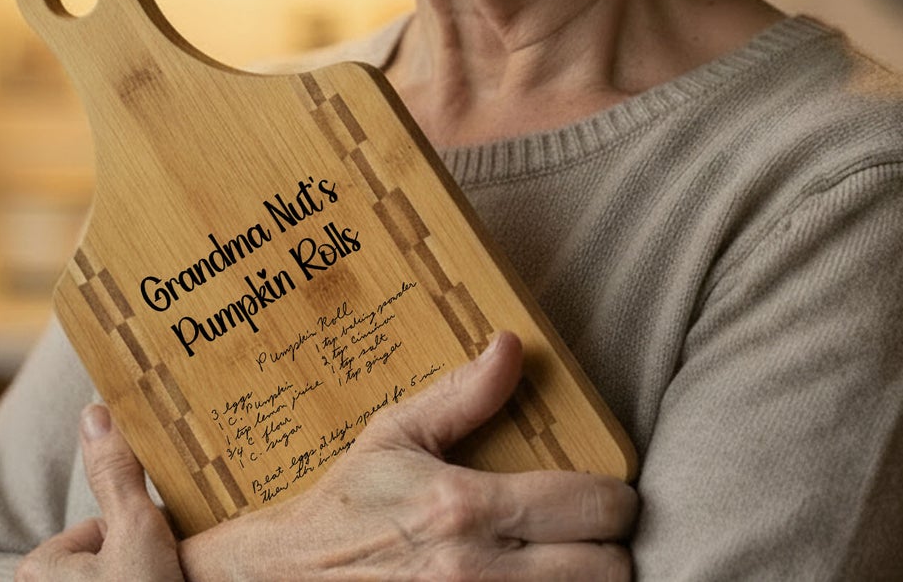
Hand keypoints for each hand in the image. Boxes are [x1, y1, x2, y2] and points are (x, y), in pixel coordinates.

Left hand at [15, 404, 183, 581]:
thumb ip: (116, 472)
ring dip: (142, 580)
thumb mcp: (137, 528)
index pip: (98, 526)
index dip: (134, 534)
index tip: (149, 557)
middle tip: (157, 579)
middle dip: (136, 563)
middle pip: (105, 557)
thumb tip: (94, 410)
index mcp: (37, 571)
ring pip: (115, 580)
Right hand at [181, 331, 636, 580]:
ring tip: (574, 561)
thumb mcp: (397, 437)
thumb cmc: (346, 505)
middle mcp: (477, 570)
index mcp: (467, 505)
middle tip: (598, 534)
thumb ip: (463, 394)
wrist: (285, 579)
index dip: (617, 498)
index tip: (611, 494)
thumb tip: (512, 345)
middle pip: (605, 569)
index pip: (591, 506)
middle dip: (611, 547)